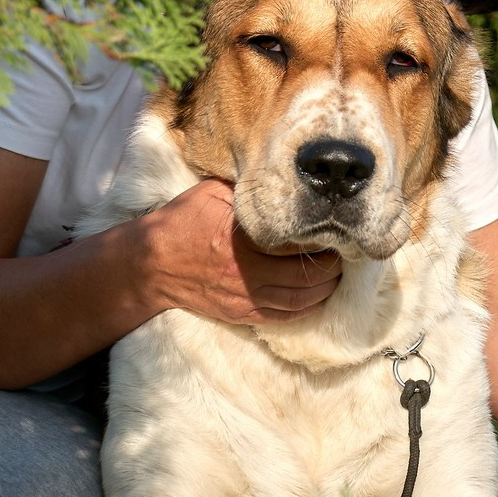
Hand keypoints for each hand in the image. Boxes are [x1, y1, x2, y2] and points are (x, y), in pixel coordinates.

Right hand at [138, 180, 340, 323]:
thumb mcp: (213, 193)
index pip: (295, 242)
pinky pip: (286, 316)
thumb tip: (282, 180)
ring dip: (326, 287)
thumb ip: (247, 191)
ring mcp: (245, 298)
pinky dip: (308, 306)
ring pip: (301, 299)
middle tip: (344, 249)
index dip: (321, 236)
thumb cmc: (183, 222)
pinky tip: (320, 293)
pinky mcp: (243, 314)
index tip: (334, 227)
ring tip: (338, 271)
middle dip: (332, 263)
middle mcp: (246, 273)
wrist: (152, 265)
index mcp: (241, 240)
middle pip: (305, 273)